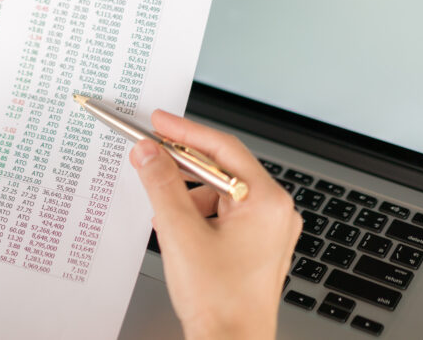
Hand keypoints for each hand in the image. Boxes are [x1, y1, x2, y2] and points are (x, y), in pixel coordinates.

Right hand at [131, 110, 300, 339]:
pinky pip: (223, 213)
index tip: (158, 121)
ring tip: (161, 208)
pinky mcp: (256, 246)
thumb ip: (161, 184)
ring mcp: (268, 230)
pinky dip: (196, 213)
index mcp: (266, 201)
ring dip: (186, 193)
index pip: (222, 148)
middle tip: (149, 155)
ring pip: (219, 192)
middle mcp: (275, 212)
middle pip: (222, 168)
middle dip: (181, 164)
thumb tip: (148, 151)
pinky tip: (175, 228)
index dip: (185, 131)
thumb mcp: (179, 232)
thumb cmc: (220, 301)